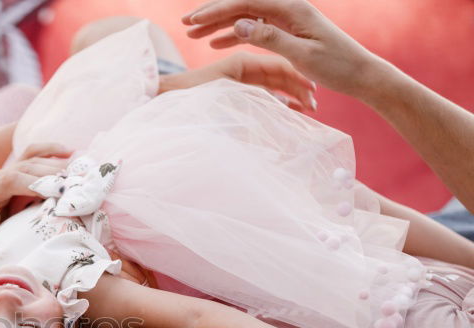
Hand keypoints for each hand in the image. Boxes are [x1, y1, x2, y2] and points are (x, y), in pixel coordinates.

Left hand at [0, 142, 70, 254]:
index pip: (11, 180)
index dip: (35, 183)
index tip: (58, 192)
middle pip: (24, 167)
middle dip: (51, 174)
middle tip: (76, 182)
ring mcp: (2, 172)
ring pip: (31, 159)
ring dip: (56, 165)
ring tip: (79, 173)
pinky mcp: (13, 171)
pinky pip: (32, 154)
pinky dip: (50, 151)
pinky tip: (69, 152)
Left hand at [161, 52, 315, 111]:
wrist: (163, 103)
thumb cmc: (191, 100)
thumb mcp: (225, 99)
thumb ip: (253, 101)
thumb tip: (280, 109)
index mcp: (242, 63)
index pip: (279, 67)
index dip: (298, 80)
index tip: (314, 93)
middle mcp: (242, 68)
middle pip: (279, 76)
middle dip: (299, 89)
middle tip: (316, 106)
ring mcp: (239, 79)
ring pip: (273, 87)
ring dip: (291, 97)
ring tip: (309, 111)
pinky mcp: (234, 92)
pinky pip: (262, 95)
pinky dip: (276, 102)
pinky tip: (291, 112)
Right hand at [182, 0, 383, 98]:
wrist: (362, 73)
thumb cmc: (337, 66)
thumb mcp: (302, 54)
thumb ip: (270, 38)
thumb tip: (239, 24)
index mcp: (292, 9)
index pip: (246, 3)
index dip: (216, 10)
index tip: (193, 21)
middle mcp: (288, 8)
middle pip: (242, 4)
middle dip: (211, 13)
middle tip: (185, 24)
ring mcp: (287, 19)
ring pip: (244, 16)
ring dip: (218, 24)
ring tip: (192, 34)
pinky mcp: (287, 31)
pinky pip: (254, 28)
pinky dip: (233, 34)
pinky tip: (216, 43)